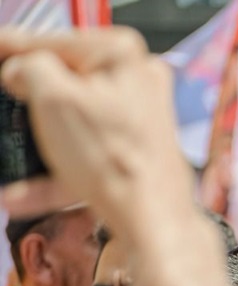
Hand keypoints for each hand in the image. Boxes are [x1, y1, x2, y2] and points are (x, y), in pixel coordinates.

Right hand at [0, 27, 193, 227]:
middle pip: (64, 84)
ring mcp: (139, 119)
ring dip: (37, 144)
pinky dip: (54, 174)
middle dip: (28, 102)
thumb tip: (21, 69)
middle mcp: (138, 82)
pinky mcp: (135, 153)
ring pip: (73, 125)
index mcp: (120, 54)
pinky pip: (85, 156)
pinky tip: (20, 195)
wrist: (153, 221)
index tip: (1, 56)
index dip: (15, 51)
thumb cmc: (114, 160)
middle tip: (6, 104)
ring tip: (12, 160)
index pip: (52, 43)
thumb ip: (30, 69)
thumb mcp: (53, 99)